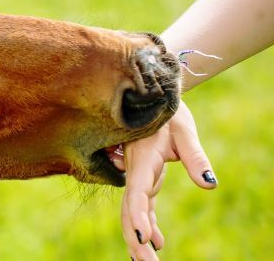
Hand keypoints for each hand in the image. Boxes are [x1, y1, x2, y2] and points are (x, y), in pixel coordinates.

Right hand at [120, 101, 216, 260]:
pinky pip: (142, 205)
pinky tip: (158, 241)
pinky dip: (147, 223)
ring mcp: (137, 176)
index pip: (137, 195)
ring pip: (132, 212)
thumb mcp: (185, 131)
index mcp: (142, 160)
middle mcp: (134, 172)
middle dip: (136, 239)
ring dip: (139, 236)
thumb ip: (196, 158)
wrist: (152, 96)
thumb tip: (210, 185)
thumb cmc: (168, 111)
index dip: (138, 218)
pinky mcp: (144, 177)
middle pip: (130, 211)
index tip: (144, 240)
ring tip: (150, 260)